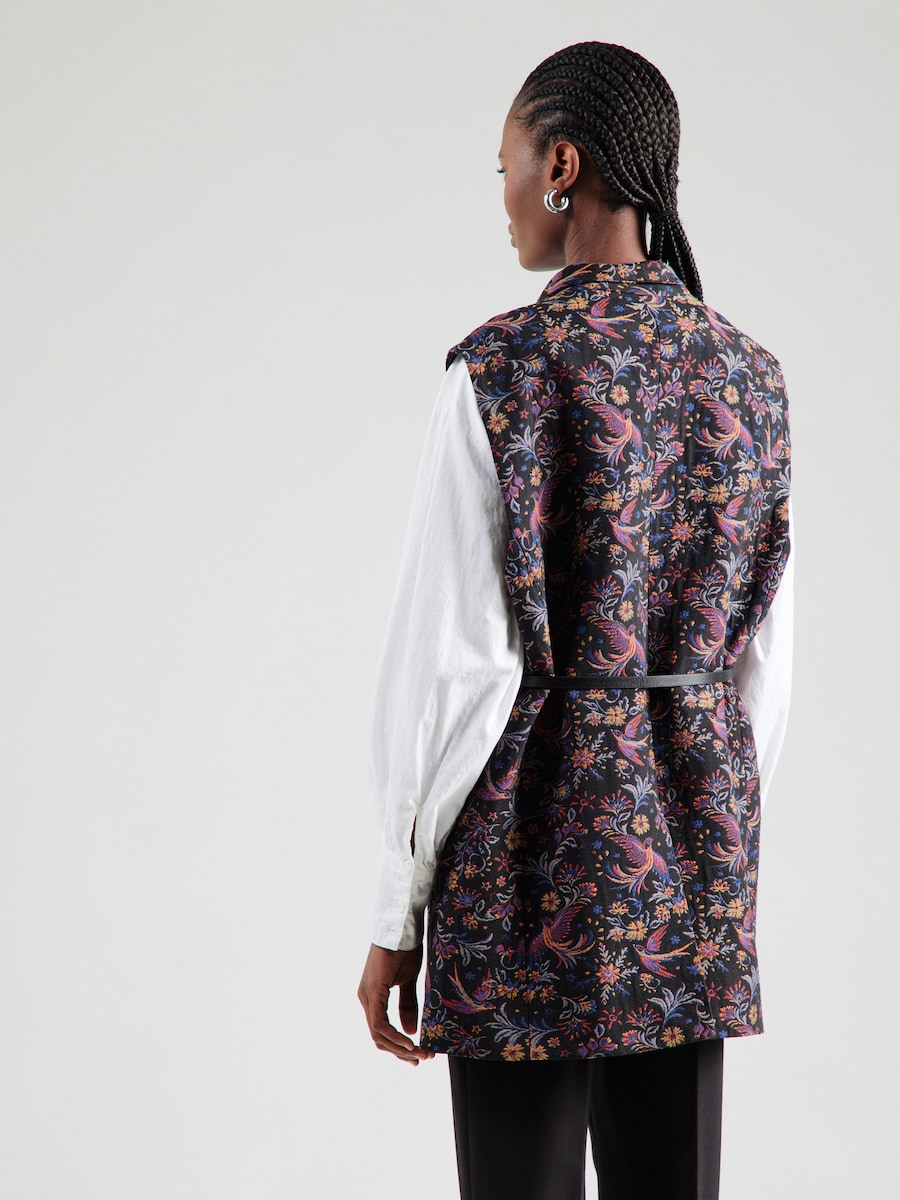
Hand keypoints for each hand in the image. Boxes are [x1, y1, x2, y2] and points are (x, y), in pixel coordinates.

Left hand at [358, 942, 435, 1065]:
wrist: (402, 929)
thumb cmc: (405, 950)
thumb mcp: (408, 982)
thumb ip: (407, 1005)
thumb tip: (411, 1031)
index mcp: (372, 996)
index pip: (381, 1030)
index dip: (398, 1046)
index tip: (418, 1055)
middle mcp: (365, 998)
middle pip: (379, 1037)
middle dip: (401, 1051)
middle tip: (422, 1059)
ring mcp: (367, 996)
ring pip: (378, 1034)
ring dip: (399, 1047)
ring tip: (420, 1054)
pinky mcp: (372, 992)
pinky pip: (379, 1023)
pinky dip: (395, 1036)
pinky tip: (410, 1042)